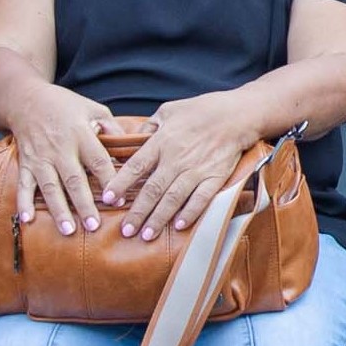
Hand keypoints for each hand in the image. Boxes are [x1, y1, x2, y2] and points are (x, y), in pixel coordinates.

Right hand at [8, 86, 116, 236]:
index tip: (118, 201)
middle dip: (84, 204)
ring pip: (50, 187)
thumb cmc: (66, 106)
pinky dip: (23, 203)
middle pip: (74, 179)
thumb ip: (113, 129)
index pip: (98, 160)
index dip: (109, 180)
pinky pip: (24, 185)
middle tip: (94, 226)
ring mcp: (40, 157)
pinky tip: (28, 220)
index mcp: (81, 133)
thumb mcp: (94, 109)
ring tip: (68, 230)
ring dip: (59, 209)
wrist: (27, 100)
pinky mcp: (25, 163)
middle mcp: (60, 148)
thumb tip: (132, 147)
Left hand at [98, 96, 253, 240]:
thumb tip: (135, 139)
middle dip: (137, 212)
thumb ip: (149, 126)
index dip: (120, 183)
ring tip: (146, 236)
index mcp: (162, 141)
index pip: (136, 166)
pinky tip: (178, 226)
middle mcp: (176, 158)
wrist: (238, 114)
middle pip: (152, 189)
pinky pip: (200, 199)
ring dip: (158, 219)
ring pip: (173, 199)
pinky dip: (189, 213)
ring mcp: (196, 169)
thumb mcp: (169, 110)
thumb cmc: (202, 110)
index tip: (108, 198)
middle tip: (126, 230)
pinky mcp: (215, 177)